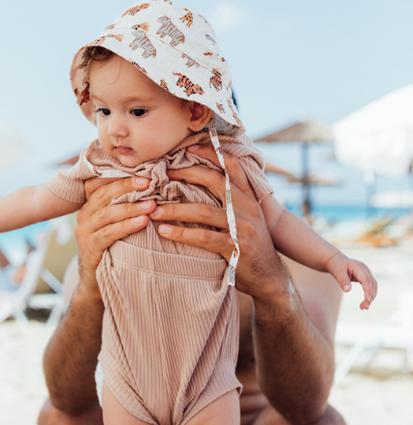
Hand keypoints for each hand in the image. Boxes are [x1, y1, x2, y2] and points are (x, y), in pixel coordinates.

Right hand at [76, 176, 155, 295]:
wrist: (96, 285)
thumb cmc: (113, 250)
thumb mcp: (116, 226)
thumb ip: (124, 209)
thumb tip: (151, 189)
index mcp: (90, 207)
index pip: (104, 185)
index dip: (123, 178)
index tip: (145, 173)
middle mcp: (84, 217)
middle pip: (105, 195)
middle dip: (127, 187)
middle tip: (149, 183)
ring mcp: (84, 234)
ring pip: (107, 214)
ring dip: (130, 207)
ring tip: (151, 205)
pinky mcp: (89, 250)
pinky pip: (108, 234)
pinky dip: (126, 226)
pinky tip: (142, 222)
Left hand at [150, 144, 290, 301]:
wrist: (269, 278)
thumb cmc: (250, 245)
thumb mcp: (245, 218)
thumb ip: (230, 201)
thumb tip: (203, 183)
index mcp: (248, 197)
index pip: (231, 166)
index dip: (211, 153)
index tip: (188, 147)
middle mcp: (246, 208)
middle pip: (214, 181)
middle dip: (186, 175)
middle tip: (162, 176)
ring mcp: (242, 227)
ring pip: (203, 211)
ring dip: (175, 210)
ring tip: (154, 210)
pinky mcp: (235, 247)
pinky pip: (204, 237)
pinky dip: (181, 233)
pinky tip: (164, 231)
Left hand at [324, 253, 376, 309]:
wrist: (338, 261)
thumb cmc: (337, 266)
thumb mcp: (338, 272)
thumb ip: (343, 281)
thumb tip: (347, 290)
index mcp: (359, 267)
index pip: (366, 279)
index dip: (368, 289)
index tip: (368, 299)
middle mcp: (366, 270)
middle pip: (371, 284)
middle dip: (370, 296)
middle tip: (364, 308)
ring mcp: (367, 273)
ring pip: (373, 286)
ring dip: (371, 297)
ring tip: (363, 307)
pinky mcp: (366, 278)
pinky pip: (371, 286)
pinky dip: (369, 294)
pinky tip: (365, 301)